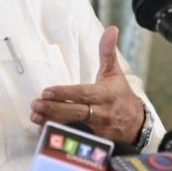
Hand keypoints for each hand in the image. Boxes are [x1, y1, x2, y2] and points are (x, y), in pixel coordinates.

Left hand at [30, 26, 142, 143]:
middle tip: (35, 105)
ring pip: (73, 127)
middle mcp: (102, 113)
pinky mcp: (94, 141)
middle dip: (54, 109)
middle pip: (76, 112)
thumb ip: (107, 52)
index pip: (83, 94)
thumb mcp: (115, 73)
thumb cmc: (121, 95)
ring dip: (52, 123)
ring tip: (35, 117)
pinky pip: (75, 139)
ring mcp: (98, 130)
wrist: (136, 124)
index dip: (65, 93)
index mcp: (106, 95)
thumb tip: (111, 29)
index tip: (46, 91)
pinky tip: (43, 131)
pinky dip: (59, 136)